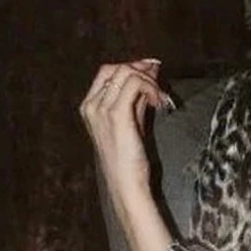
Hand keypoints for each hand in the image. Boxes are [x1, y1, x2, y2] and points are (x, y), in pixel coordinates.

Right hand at [78, 58, 170, 196]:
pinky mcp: (117, 114)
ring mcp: (101, 109)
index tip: (152, 71)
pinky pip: (135, 84)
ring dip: (149, 81)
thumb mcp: (132, 121)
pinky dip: (151, 88)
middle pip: (116, 68)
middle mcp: (91, 105)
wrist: (126, 184)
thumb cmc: (129, 159)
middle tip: (159, 83)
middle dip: (141, 71)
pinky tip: (159, 102)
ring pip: (127, 73)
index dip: (132, 67)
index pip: (108, 72)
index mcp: (90, 106)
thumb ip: (138, 97)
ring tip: (160, 98)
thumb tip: (151, 72)